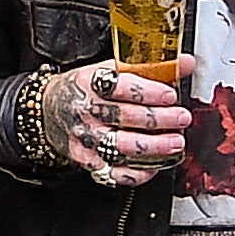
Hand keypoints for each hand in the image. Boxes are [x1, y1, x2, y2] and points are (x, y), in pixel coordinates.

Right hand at [52, 63, 191, 187]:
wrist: (49, 111)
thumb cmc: (85, 90)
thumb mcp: (108, 70)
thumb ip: (147, 68)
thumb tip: (185, 63)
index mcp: (90, 83)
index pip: (120, 86)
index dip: (148, 92)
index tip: (170, 95)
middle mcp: (86, 112)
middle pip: (126, 117)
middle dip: (160, 119)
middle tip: (181, 117)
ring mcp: (87, 139)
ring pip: (122, 146)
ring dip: (154, 146)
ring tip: (176, 142)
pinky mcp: (89, 161)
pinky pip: (116, 172)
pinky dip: (139, 172)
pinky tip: (156, 164)